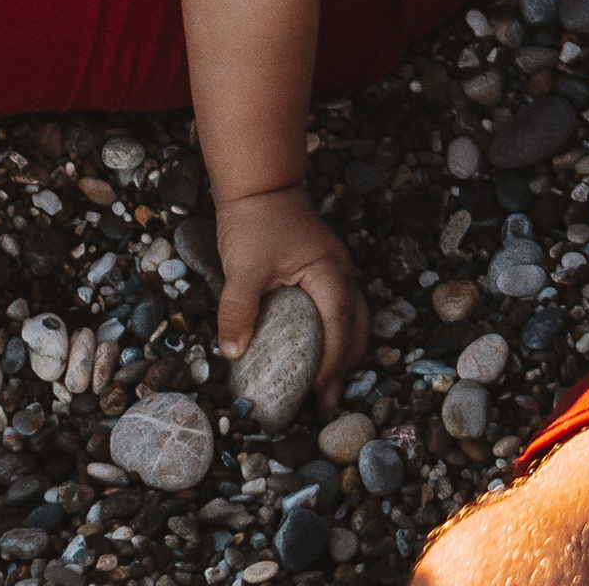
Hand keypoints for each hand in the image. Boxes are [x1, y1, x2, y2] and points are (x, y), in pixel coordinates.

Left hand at [214, 187, 364, 413]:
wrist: (259, 184)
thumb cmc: (254, 221)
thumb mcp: (242, 266)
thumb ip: (237, 309)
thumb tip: (232, 354)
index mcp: (328, 271)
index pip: (339, 324)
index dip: (332, 362)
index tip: (316, 392)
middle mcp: (340, 272)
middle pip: (356, 326)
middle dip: (345, 366)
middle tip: (326, 404)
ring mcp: (334, 270)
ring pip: (353, 319)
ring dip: (344, 353)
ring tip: (327, 388)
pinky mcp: (323, 271)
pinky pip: (340, 310)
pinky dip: (336, 336)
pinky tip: (318, 354)